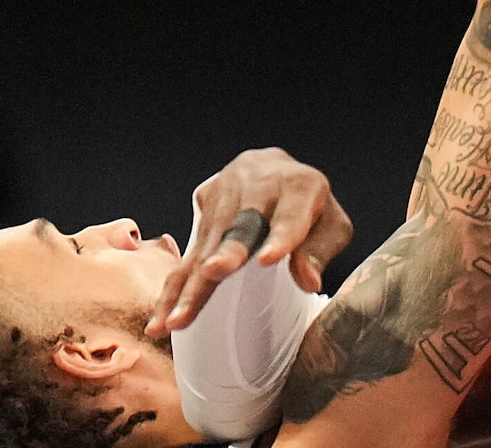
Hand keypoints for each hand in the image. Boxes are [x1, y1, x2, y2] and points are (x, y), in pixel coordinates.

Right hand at [146, 147, 354, 336]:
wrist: (274, 170)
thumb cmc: (309, 209)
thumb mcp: (330, 225)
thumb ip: (320, 251)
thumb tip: (309, 282)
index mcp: (300, 185)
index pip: (292, 214)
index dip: (281, 237)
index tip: (268, 259)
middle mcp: (259, 181)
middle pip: (241, 225)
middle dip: (226, 252)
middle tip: (214, 273)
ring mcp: (226, 193)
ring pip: (207, 244)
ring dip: (190, 285)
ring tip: (176, 320)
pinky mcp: (203, 209)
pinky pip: (188, 254)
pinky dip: (173, 290)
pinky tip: (160, 320)